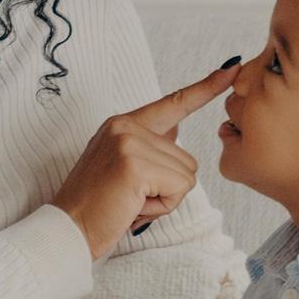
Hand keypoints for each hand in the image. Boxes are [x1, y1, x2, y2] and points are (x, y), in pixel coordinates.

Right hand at [53, 58, 238, 259]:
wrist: (67, 229)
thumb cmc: (97, 206)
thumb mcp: (123, 167)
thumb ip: (149, 147)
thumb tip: (176, 130)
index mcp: (122, 123)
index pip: (172, 103)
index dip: (205, 88)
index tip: (231, 69)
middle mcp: (125, 126)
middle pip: (186, 157)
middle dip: (167, 187)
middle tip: (131, 197)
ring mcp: (129, 142)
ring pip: (186, 175)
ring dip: (164, 198)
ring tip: (130, 201)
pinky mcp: (135, 165)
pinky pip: (178, 188)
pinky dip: (162, 207)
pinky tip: (133, 207)